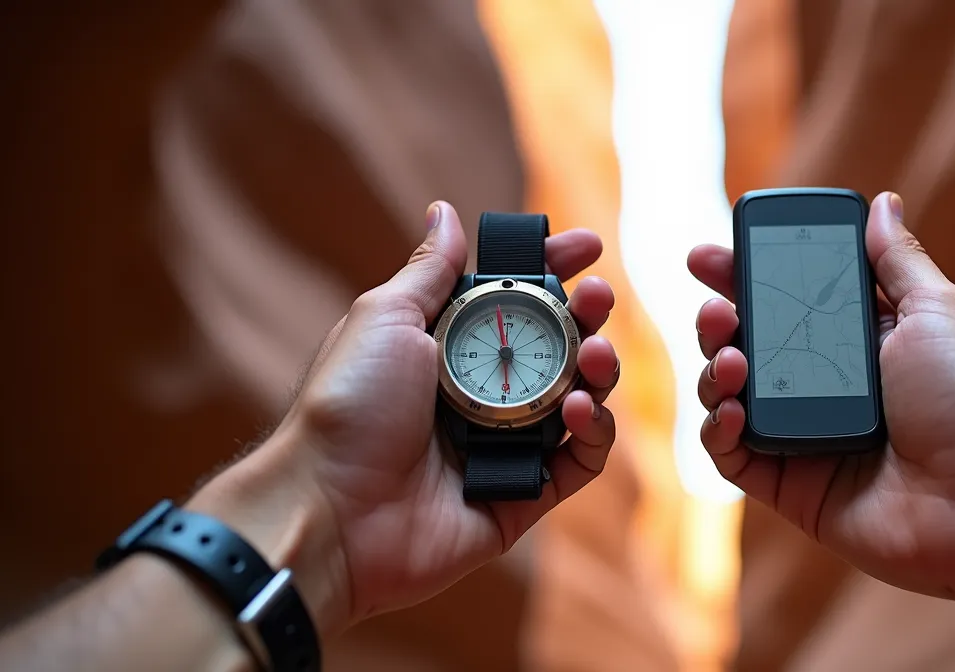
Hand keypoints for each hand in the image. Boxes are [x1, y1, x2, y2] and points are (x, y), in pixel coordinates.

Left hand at [190, 202, 619, 633]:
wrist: (330, 509)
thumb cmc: (346, 408)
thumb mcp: (385, 319)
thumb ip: (429, 271)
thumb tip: (445, 211)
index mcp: (451, 345)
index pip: (518, 299)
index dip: (554, 270)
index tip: (587, 246)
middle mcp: (483, 391)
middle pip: (560, 345)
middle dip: (588, 315)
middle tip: (597, 299)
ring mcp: (506, 443)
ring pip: (581, 398)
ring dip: (599, 368)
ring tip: (594, 356)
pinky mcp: (523, 492)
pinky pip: (581, 461)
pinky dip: (596, 432)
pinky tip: (582, 411)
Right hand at [688, 192, 954, 615]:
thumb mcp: (937, 310)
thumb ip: (897, 261)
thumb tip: (883, 204)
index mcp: (854, 342)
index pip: (782, 301)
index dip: (741, 278)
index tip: (709, 256)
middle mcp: (822, 386)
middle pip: (745, 345)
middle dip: (717, 322)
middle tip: (715, 311)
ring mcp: (802, 437)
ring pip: (728, 397)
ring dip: (714, 370)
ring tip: (730, 360)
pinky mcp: (790, 487)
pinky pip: (732, 457)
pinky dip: (718, 430)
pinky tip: (732, 410)